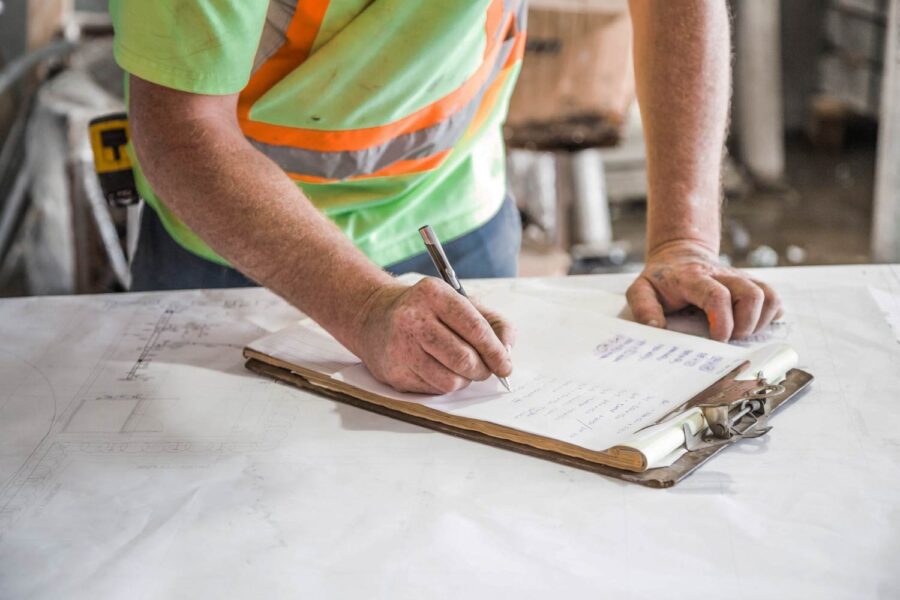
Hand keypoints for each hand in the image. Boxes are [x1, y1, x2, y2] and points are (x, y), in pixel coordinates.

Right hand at [352, 278, 514, 393]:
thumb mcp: (460, 302)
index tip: (506, 365)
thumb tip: (508, 351)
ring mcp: (400, 347)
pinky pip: (433, 390)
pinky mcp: (394, 372)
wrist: (374, 317)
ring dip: (464, 380)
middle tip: (485, 370)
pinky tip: (437, 369)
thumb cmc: (427, 311)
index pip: (475, 328)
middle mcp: (413, 318)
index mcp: (434, 294)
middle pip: (464, 359)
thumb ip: (492, 323)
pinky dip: (444, 384)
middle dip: (483, 370)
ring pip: (450, 381)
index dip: (496, 352)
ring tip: (460, 368)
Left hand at [626, 240, 782, 340]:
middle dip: (746, 324)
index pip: (716, 295)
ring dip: (760, 321)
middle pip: (751, 294)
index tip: (719, 339)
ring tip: (741, 333)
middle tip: (730, 339)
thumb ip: (643, 308)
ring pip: (769, 295)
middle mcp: (722, 275)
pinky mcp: (751, 284)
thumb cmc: (661, 278)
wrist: (679, 254)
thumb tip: (655, 328)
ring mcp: (739, 278)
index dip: (723, 320)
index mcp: (693, 278)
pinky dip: (769, 315)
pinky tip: (751, 325)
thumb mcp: (641, 289)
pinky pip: (773, 298)